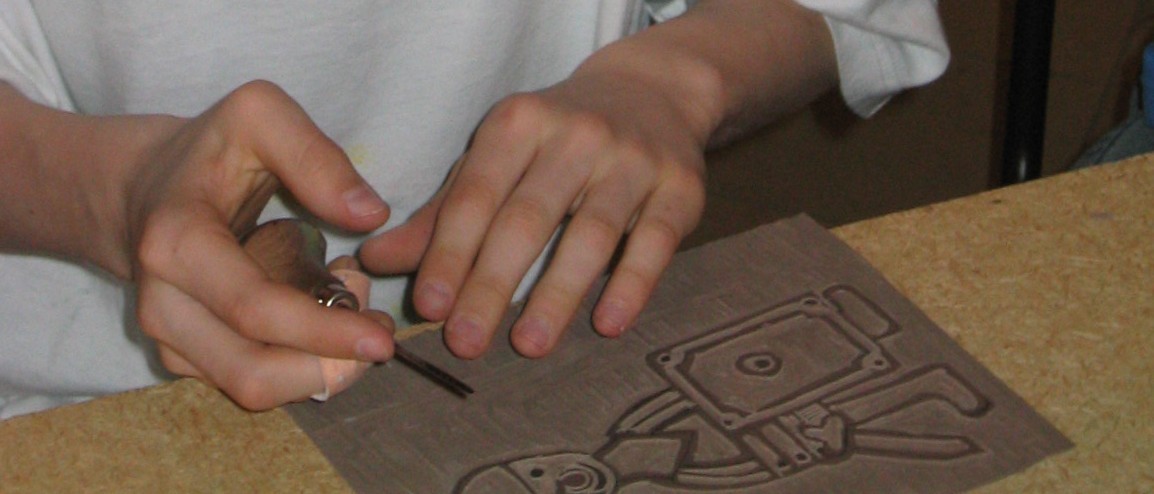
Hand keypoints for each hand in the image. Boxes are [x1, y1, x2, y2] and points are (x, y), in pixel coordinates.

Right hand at [124, 81, 394, 408]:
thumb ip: (314, 155)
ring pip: (252, 388)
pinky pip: (248, 384)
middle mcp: (161, 302)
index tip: (382, 338)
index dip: (322, 332)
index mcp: (176, 242)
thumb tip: (370, 214)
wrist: (142, 188)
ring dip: (318, 373)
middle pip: (252, 370)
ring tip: (355, 325)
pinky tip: (321, 329)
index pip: (254, 309)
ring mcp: (168, 336)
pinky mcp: (183, 357)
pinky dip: (297, 369)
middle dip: (329, 364)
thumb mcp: (259, 117)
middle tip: (378, 333)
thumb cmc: (211, 151)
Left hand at [360, 55, 708, 359]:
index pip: (476, 195)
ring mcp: (632, 160)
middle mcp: (576, 135)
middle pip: (528, 218)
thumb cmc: (557, 139)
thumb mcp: (497, 158)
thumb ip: (443, 214)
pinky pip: (654, 242)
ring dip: (558, 294)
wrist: (652, 93)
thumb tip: (376, 263)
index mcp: (518, 124)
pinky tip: (607, 324)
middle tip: (466, 343)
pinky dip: (631, 284)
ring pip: (591, 233)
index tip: (428, 307)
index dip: (450, 253)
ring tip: (528, 345)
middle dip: (492, 284)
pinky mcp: (680, 187)